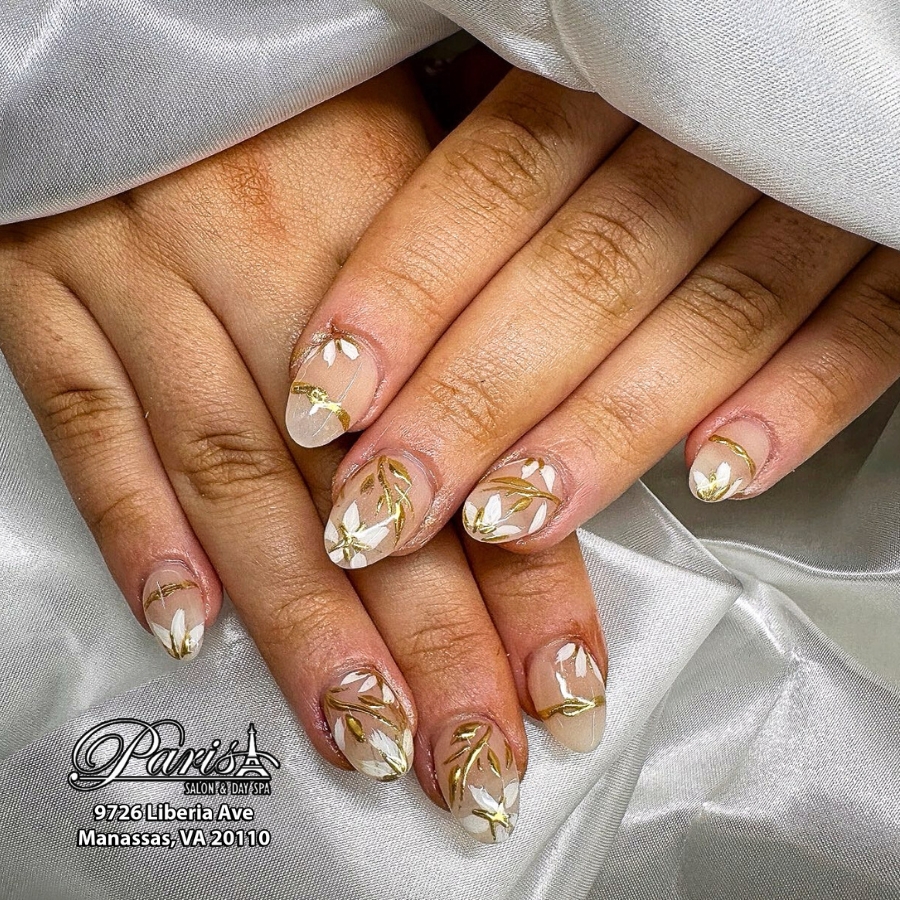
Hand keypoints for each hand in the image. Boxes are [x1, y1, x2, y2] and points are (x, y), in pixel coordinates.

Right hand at [0, 68, 610, 844]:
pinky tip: (187, 627)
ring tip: (360, 730)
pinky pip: (88, 426)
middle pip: (360, 493)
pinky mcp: (46, 293)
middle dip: (426, 643)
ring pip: (232, 486)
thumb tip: (557, 376)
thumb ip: (480, 251)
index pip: (474, 435)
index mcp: (376, 215)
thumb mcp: (407, 110)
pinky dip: (136, 532)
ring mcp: (140, 283)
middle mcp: (259, 265)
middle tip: (472, 756)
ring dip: (301, 626)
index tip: (561, 678)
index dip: (524, 570)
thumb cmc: (287, 49)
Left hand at [284, 69, 899, 563]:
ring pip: (710, 316)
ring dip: (605, 429)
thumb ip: (513, 172)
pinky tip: (721, 478)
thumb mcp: (593, 95)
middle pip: (580, 275)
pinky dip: (801, 400)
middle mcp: (715, 126)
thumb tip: (385, 293)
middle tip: (381, 514)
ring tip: (510, 522)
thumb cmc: (688, 95)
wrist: (864, 45)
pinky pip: (867, 328)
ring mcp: (818, 186)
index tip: (323, 404)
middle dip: (472, 403)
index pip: (493, 185)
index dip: (402, 297)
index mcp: (619, 72)